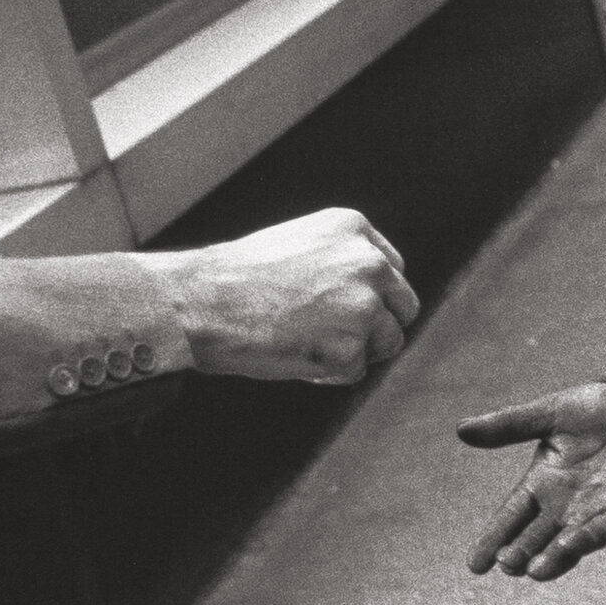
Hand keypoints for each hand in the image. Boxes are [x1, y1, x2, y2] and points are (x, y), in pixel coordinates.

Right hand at [148, 207, 419, 383]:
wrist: (202, 302)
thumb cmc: (236, 278)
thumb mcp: (297, 244)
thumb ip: (340, 262)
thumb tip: (375, 298)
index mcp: (354, 230)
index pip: (392, 271)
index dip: (374, 296)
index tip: (348, 310)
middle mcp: (368, 264)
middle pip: (403, 308)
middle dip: (378, 326)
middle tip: (338, 338)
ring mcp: (364, 306)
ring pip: (387, 342)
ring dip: (355, 352)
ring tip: (307, 344)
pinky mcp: (351, 348)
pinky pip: (355, 371)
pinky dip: (329, 374)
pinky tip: (295, 356)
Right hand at [458, 381, 605, 579]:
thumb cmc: (593, 411)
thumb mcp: (547, 415)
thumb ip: (508, 425)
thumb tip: (460, 429)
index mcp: (541, 485)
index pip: (511, 517)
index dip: (493, 539)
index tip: (474, 565)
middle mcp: (565, 505)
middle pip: (536, 536)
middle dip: (521, 552)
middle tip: (506, 564)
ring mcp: (595, 510)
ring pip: (569, 541)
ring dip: (553, 556)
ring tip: (534, 571)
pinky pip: (605, 527)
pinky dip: (588, 536)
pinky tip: (570, 545)